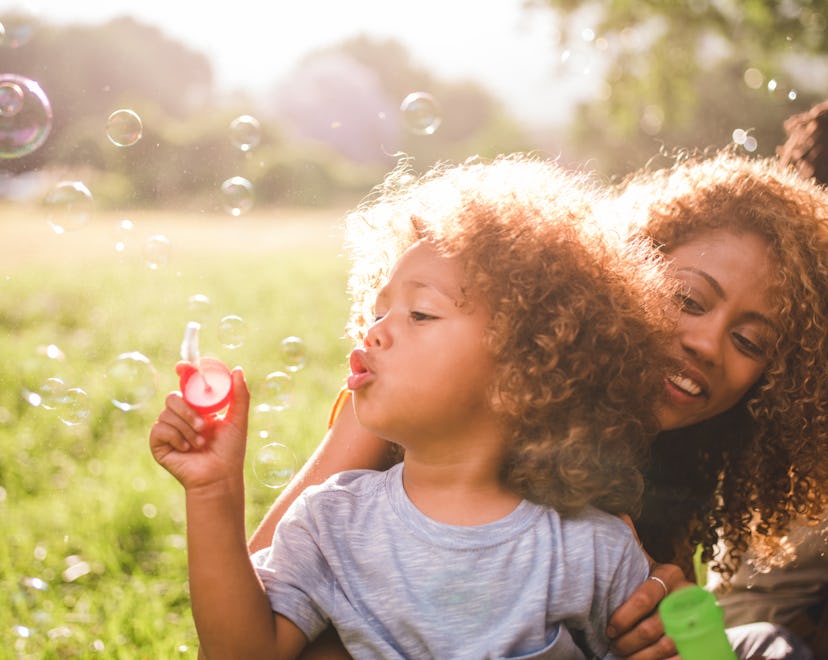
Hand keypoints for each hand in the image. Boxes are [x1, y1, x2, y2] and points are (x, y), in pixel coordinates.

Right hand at [149, 364, 248, 490]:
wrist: (219, 476)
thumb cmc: (230, 450)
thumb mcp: (238, 420)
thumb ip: (239, 396)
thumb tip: (238, 369)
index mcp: (198, 408)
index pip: (185, 385)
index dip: (182, 373)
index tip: (182, 366)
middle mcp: (181, 416)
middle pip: (172, 397)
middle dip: (188, 411)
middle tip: (204, 426)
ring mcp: (168, 429)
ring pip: (166, 413)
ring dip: (187, 429)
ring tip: (200, 444)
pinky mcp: (158, 443)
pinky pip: (159, 429)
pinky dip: (176, 438)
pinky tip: (186, 449)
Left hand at [609, 515, 691, 658]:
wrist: (680, 601)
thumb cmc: (649, 580)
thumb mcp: (640, 560)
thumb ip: (630, 542)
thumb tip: (619, 515)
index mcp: (670, 573)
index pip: (646, 596)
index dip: (625, 614)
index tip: (609, 627)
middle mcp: (686, 595)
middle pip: (654, 625)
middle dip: (629, 640)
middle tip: (613, 646)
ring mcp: (696, 619)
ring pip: (667, 645)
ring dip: (641, 656)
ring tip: (623, 656)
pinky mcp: (701, 639)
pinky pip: (683, 657)